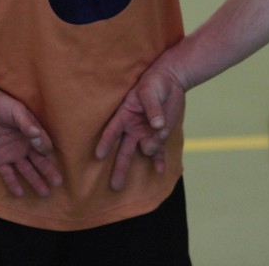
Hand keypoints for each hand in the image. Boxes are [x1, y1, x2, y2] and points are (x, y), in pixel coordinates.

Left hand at [0, 89, 61, 197]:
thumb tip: (38, 136)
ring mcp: (11, 153)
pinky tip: (19, 194)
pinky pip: (7, 173)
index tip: (44, 151)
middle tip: (58, 183)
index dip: (45, 149)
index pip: (43, 146)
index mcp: (31, 132)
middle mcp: (24, 145)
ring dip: (35, 181)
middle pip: (39, 161)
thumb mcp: (16, 111)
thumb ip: (26, 124)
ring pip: (26, 170)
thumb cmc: (0, 104)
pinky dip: (12, 183)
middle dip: (48, 172)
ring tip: (45, 193)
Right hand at [95, 67, 185, 190]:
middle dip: (120, 168)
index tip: (98, 155)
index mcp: (125, 114)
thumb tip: (158, 126)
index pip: (113, 131)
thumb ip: (153, 109)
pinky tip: (159, 170)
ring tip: (161, 129)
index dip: (106, 142)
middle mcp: (133, 127)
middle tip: (115, 186)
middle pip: (124, 151)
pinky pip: (159, 152)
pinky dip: (159, 161)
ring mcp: (146, 133)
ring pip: (146, 149)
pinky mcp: (159, 135)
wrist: (170, 81)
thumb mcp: (150, 91)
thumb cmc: (155, 83)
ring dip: (153, 146)